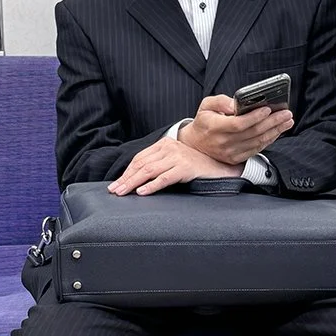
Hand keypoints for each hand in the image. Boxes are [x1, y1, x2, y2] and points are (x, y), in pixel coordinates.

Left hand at [108, 138, 241, 196]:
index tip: (117, 184)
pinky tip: (142, 192)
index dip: (127, 172)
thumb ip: (159, 164)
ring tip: (123, 192)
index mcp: (164, 144)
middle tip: (114, 190)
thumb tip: (137, 179)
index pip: (140, 158)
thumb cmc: (196, 165)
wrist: (220, 166)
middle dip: (126, 179)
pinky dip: (151, 186)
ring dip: (133, 183)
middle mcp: (169, 148)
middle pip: (141, 164)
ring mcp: (177, 157)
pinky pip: (164, 178)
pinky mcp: (185, 168)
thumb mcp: (175, 160)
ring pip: (149, 171)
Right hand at [178, 94, 292, 164]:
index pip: (238, 123)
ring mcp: (230, 152)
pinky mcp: (236, 159)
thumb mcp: (206, 105)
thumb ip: (221, 101)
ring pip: (257, 142)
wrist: (195, 145)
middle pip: (252, 133)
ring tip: (286, 121)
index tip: (267, 109)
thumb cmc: (204, 122)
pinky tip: (277, 132)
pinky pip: (256, 149)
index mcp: (215, 127)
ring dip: (275, 131)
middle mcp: (223, 142)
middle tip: (286, 113)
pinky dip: (269, 140)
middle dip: (272, 122)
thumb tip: (236, 104)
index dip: (254, 117)